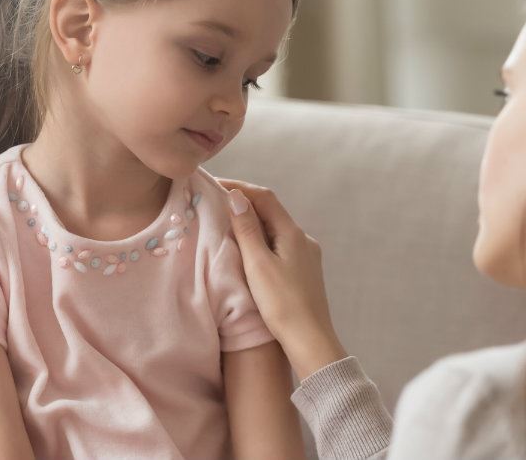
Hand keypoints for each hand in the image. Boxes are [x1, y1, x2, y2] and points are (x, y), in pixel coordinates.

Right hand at [219, 179, 348, 380]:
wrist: (310, 340)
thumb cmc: (282, 303)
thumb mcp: (258, 264)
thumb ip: (247, 230)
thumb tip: (237, 197)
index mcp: (292, 233)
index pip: (265, 197)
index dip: (240, 187)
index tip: (215, 185)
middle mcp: (303, 239)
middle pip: (271, 211)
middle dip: (245, 204)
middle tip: (217, 203)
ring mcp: (306, 256)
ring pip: (275, 230)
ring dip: (253, 223)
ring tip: (228, 225)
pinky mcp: (304, 272)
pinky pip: (280, 246)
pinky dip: (262, 241)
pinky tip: (249, 252)